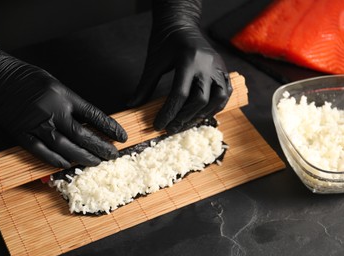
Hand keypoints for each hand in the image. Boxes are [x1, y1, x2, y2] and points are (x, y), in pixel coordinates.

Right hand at [0, 41, 126, 168]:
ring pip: (65, 148)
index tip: (122, 137)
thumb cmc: (26, 77)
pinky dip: (55, 161)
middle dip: (101, 148)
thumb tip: (87, 122)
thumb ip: (70, 103)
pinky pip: (42, 152)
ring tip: (96, 163)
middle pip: (83, 136)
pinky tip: (67, 165)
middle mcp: (53, 112)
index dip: (110, 128)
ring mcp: (37, 125)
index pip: (94, 116)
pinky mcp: (21, 135)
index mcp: (64, 96)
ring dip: (83, 158)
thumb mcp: (55, 84)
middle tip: (112, 156)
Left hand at [129, 0, 231, 133]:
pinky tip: (202, 113)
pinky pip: (226, 92)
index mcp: (188, 60)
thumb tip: (132, 105)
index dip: (169, 113)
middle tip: (171, 128)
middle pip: (200, 100)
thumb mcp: (153, 62)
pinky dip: (215, 106)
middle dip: (184, 118)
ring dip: (201, 115)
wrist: (181, 24)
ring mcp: (218, 67)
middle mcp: (207, 64)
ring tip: (185, 123)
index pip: (180, 94)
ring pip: (217, 99)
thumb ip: (145, 86)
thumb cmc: (165, 41)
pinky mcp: (223, 69)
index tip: (159, 125)